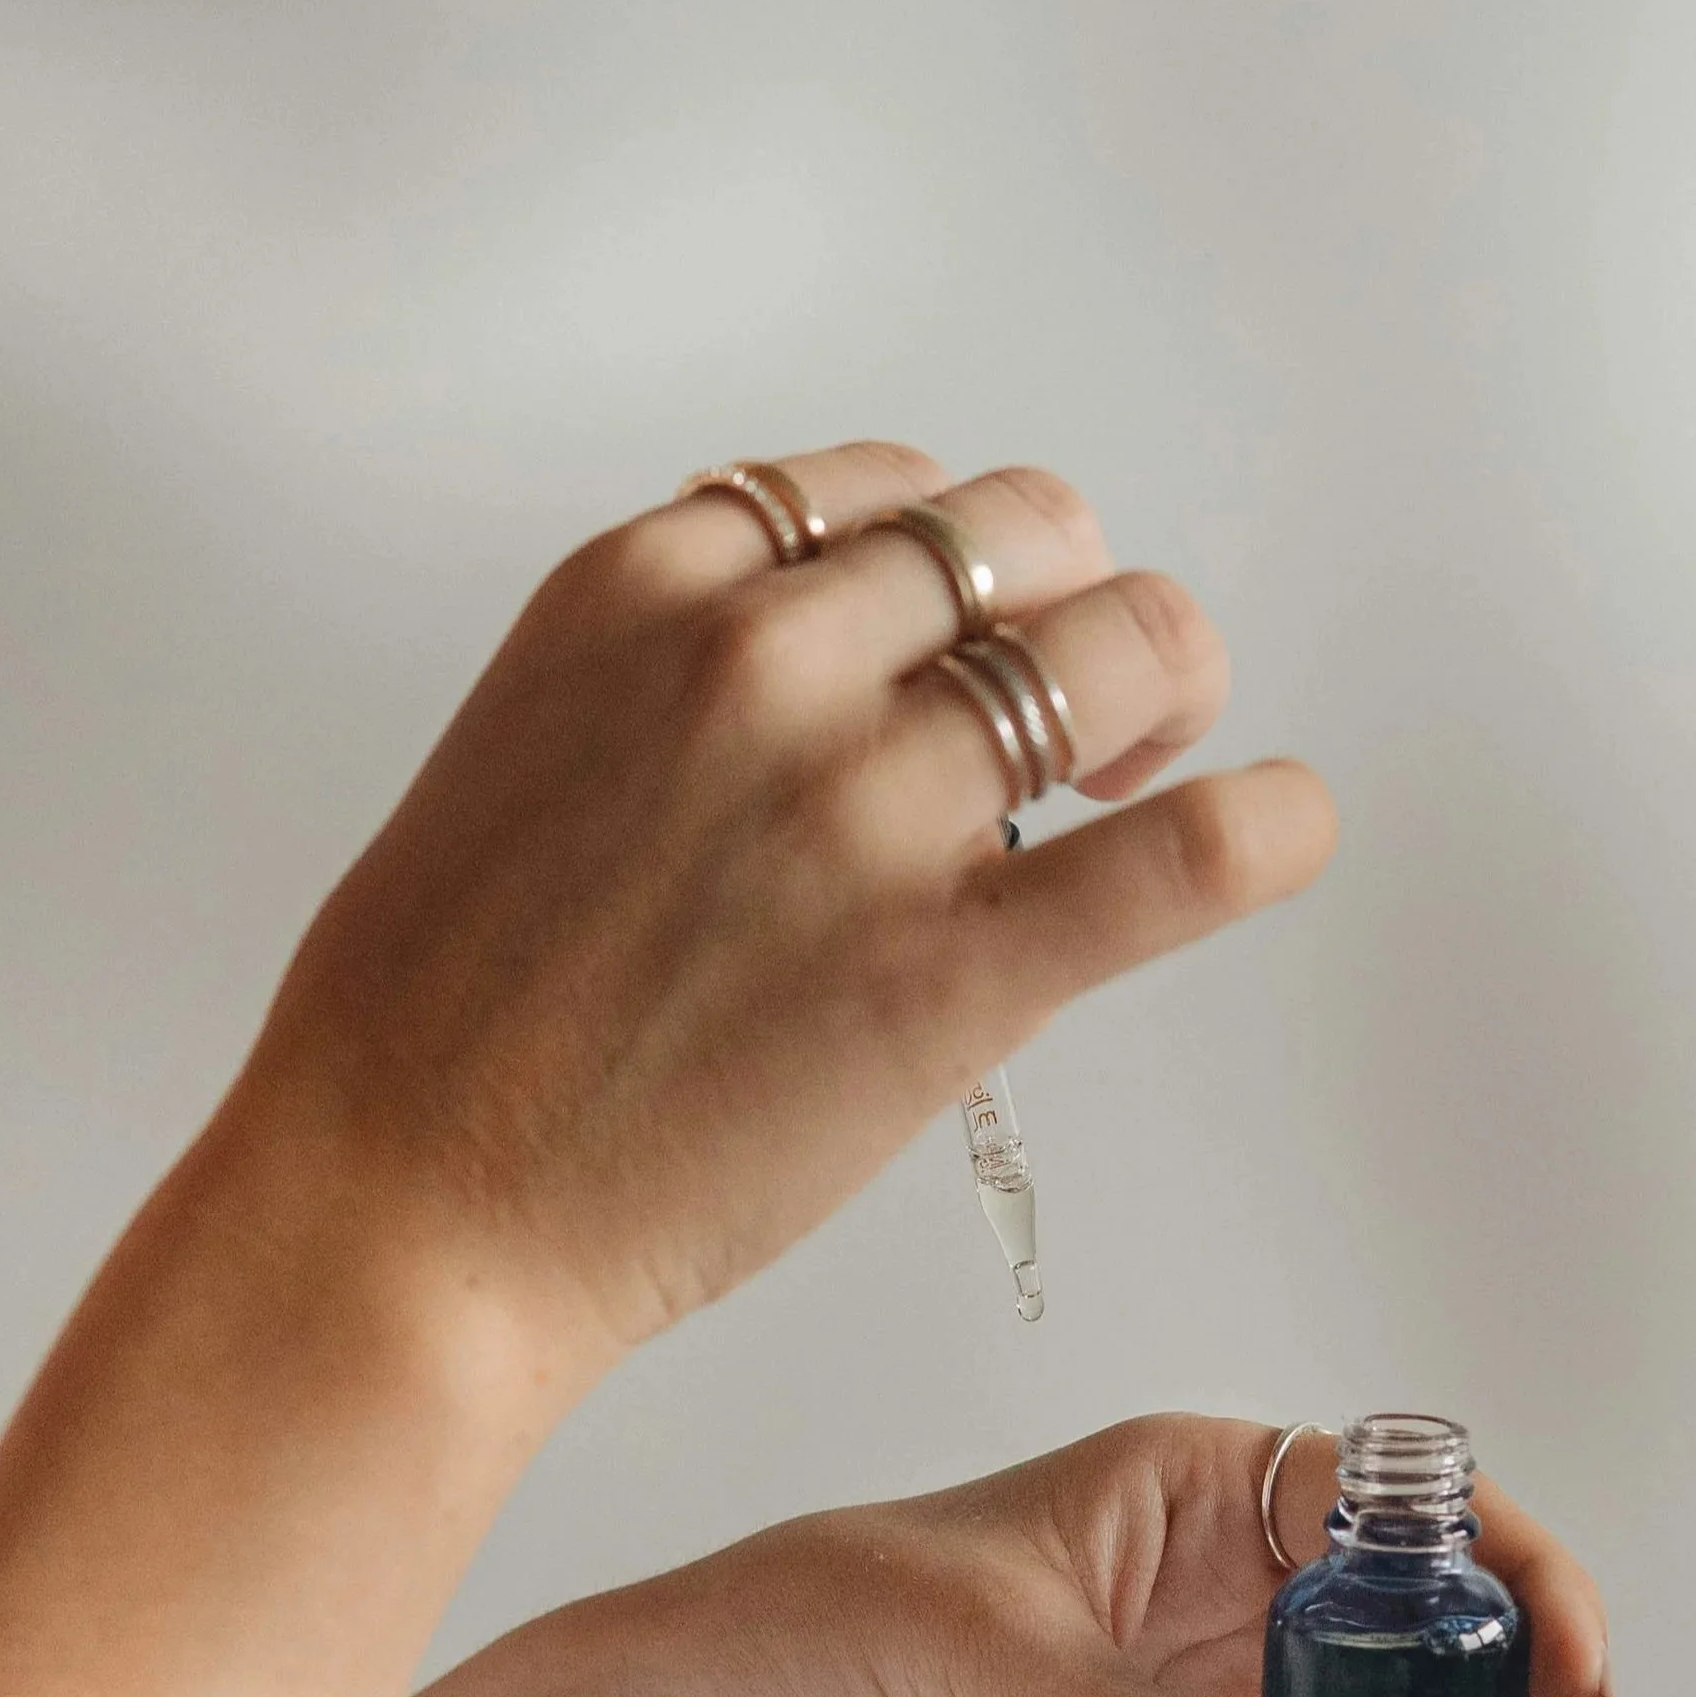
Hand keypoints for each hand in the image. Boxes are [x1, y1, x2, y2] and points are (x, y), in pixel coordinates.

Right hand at [223, 442, 1334, 1371]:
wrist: (408, 1204)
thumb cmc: (439, 1020)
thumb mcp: (528, 750)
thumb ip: (673, 683)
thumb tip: (823, 688)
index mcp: (649, 588)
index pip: (883, 492)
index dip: (958, 564)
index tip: (968, 637)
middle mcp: (769, 660)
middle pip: (1025, 539)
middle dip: (1076, 605)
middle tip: (1088, 710)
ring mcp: (867, 810)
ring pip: (1121, 650)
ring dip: (1163, 691)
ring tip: (1148, 767)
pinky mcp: (951, 972)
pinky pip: (1181, 855)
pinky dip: (1268, 828)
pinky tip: (1287, 826)